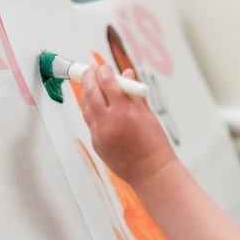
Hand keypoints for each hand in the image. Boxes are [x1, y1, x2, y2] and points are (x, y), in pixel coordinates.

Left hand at [79, 64, 177, 186]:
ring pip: (85, 106)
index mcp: (126, 112)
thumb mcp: (148, 115)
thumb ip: (133, 94)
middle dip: (88, 77)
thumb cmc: (154, 145)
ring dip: (86, 92)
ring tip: (90, 84)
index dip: (103, 71)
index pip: (107, 82)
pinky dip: (89, 109)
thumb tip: (126, 75)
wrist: (151, 172)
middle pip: (91, 92)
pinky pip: (89, 121)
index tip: (103, 67)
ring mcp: (100, 134)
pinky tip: (93, 103)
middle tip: (90, 70)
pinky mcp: (96, 143)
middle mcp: (110, 122)